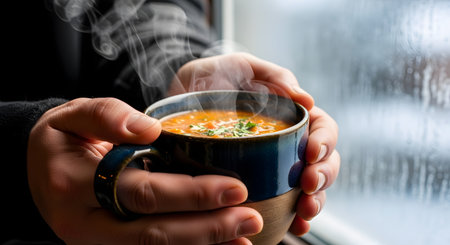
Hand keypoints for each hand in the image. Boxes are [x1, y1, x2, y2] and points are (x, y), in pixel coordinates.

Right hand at [27, 98, 261, 244]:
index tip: (235, 187)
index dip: (191, 193)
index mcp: (74, 184)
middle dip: (207, 227)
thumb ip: (108, 115)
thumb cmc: (63, 139)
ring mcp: (94, 242)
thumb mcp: (74, 115)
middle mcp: (84, 222)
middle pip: (153, 232)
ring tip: (244, 236)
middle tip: (250, 217)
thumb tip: (148, 129)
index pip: (141, 192)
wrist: (37, 169)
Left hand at [170, 53, 339, 235]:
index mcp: (290, 115)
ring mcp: (274, 165)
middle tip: (308, 186)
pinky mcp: (257, 184)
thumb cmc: (209, 79)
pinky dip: (293, 218)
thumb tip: (305, 97)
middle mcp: (288, 142)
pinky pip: (283, 204)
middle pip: (322, 162)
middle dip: (323, 176)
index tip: (311, 152)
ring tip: (305, 211)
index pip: (322, 128)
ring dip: (314, 201)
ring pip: (309, 188)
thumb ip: (271, 74)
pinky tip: (294, 226)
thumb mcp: (239, 66)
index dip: (324, 142)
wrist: (177, 101)